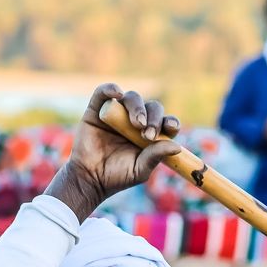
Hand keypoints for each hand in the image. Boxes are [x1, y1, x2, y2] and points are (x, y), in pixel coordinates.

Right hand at [46, 83, 180, 220]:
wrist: (90, 178)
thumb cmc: (118, 175)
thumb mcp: (140, 169)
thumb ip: (156, 156)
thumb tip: (177, 146)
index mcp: (151, 134)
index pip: (166, 122)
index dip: (170, 122)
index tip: (171, 127)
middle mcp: (136, 120)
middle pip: (152, 107)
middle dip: (154, 117)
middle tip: (148, 134)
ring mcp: (118, 113)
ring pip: (132, 98)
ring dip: (137, 107)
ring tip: (137, 123)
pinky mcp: (97, 109)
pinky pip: (104, 92)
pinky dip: (110, 88)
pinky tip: (117, 93)